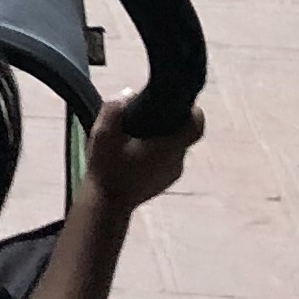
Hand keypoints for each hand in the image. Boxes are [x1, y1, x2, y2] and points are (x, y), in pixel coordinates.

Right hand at [85, 92, 202, 213]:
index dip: (192, 111)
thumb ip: (114, 109)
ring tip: (137, 137)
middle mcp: (177, 160)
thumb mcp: (102, 134)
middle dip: (169, 123)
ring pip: (175, 148)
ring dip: (162, 139)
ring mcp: (172, 174)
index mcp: (169, 147)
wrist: (105, 205)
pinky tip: (136, 155)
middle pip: (183, 134)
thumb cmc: (106, 169)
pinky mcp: (164, 183)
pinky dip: (157, 154)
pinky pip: (167, 161)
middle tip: (146, 116)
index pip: (196, 124)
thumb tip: (127, 94)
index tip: (177, 103)